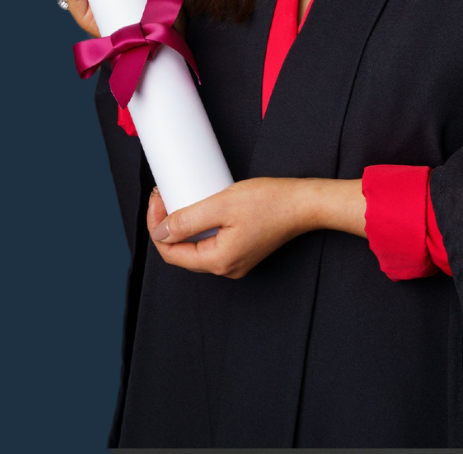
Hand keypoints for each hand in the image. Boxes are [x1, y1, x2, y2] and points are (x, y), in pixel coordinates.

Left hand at [147, 178, 363, 279]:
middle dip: (168, 224)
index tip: (157, 201)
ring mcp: (235, 260)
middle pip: (182, 252)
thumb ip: (188, 220)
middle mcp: (226, 267)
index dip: (157, 227)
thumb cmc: (271, 202)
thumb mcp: (222, 204)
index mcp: (219, 261)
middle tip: (165, 196)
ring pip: (196, 246)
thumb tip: (161, 232)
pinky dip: (200, 226)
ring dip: (183, 225)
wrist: (305, 203)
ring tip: (180, 199)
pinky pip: (211, 242)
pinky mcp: (242, 250)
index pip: (171, 253)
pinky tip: (200, 208)